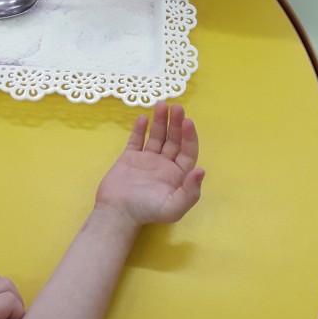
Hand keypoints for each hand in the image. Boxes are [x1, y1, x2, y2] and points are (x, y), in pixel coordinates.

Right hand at [95, 103, 203, 229]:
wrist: (116, 213)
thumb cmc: (146, 211)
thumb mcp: (173, 208)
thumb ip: (190, 192)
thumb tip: (201, 170)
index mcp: (177, 175)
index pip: (187, 151)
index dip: (189, 136)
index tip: (188, 121)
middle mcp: (164, 165)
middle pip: (174, 140)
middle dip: (176, 123)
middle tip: (177, 107)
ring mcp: (147, 160)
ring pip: (156, 136)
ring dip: (160, 121)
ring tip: (161, 104)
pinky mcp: (130, 157)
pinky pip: (136, 140)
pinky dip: (140, 129)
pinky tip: (143, 118)